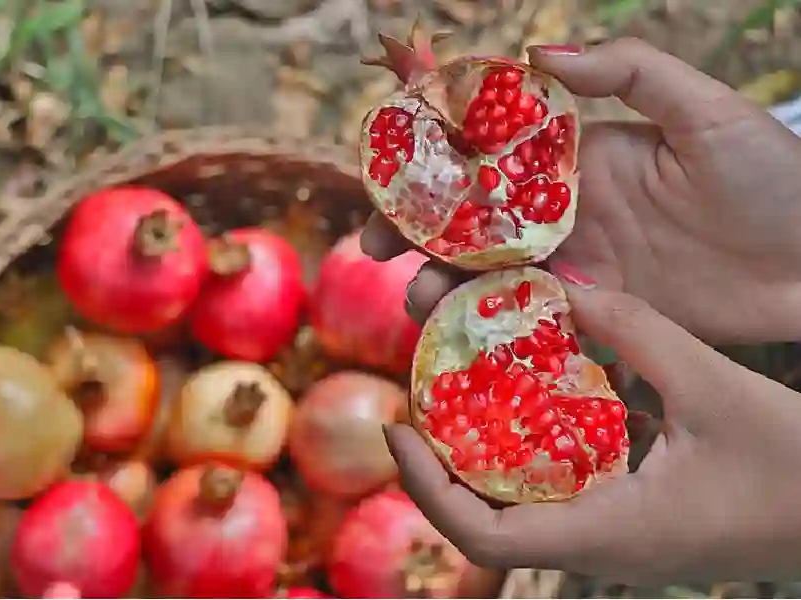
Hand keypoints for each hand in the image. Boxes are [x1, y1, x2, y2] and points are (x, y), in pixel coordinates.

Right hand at [362, 38, 800, 343]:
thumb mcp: (703, 109)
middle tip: (376, 252)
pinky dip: (493, 325)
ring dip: (446, 286)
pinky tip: (462, 336)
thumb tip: (537, 53)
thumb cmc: (769, 175)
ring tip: (418, 302)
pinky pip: (532, 317)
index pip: (489, 156)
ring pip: (491, 275)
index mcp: (577, 156)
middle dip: (418, 234)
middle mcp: (565, 211)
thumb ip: (627, 74)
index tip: (390, 177)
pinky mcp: (598, 311)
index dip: (435, 165)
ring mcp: (578, 264)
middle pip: (473, 223)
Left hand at [384, 282, 800, 584]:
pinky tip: (538, 400)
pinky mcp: (636, 520)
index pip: (485, 536)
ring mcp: (618, 537)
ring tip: (462, 394)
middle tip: (423, 398)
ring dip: (484, 458)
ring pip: (523, 508)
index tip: (396, 430)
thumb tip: (570, 292)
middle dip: (443, 466)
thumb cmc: (795, 469)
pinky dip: (535, 452)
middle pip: (489, 521)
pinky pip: (565, 492)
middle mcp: (600, 545)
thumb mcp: (714, 389)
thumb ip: (640, 334)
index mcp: (607, 532)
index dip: (427, 487)